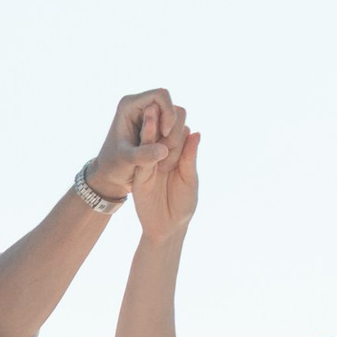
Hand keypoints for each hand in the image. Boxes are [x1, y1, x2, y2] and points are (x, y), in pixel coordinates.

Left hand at [86, 89, 184, 204]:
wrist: (112, 174)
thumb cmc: (114, 165)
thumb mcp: (127, 160)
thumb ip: (143, 155)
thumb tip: (164, 150)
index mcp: (129, 104)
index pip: (161, 95)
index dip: (168, 113)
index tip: (164, 134)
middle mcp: (142, 105)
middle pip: (173, 107)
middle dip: (173, 129)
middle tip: (163, 149)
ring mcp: (152, 116)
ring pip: (179, 119)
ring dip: (175, 138)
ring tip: (161, 155)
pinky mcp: (159, 127)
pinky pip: (177, 130)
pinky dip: (175, 144)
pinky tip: (163, 157)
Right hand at [129, 118, 199, 241]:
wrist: (167, 227)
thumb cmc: (183, 204)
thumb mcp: (190, 180)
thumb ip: (189, 158)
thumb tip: (196, 132)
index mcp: (179, 155)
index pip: (181, 132)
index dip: (180, 128)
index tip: (183, 130)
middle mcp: (164, 155)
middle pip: (164, 132)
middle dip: (167, 125)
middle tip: (168, 124)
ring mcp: (151, 162)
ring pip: (151, 139)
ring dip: (152, 124)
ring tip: (152, 110)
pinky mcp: (140, 172)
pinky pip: (141, 155)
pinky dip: (144, 142)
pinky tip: (146, 130)